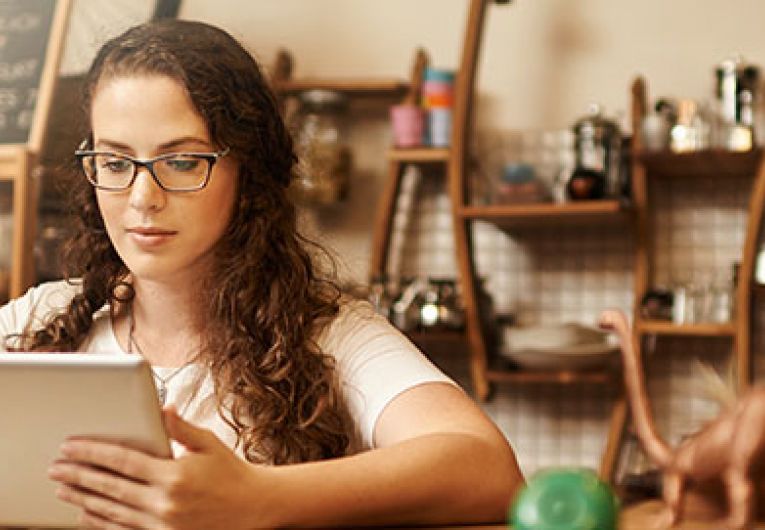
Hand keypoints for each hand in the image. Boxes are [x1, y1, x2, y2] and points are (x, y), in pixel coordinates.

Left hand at [48, 408, 269, 528]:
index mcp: (174, 475)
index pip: (122, 461)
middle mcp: (164, 503)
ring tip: (62, 488)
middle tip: (55, 467)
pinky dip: (101, 522)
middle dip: (78, 476)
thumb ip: (180, 428)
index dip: (92, 452)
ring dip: (83, 499)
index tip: (70, 447)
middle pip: (109, 487)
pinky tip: (86, 513)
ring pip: (111, 511)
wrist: (252, 508)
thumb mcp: (209, 444)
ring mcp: (162, 525)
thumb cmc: (231, 473)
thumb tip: (162, 408)